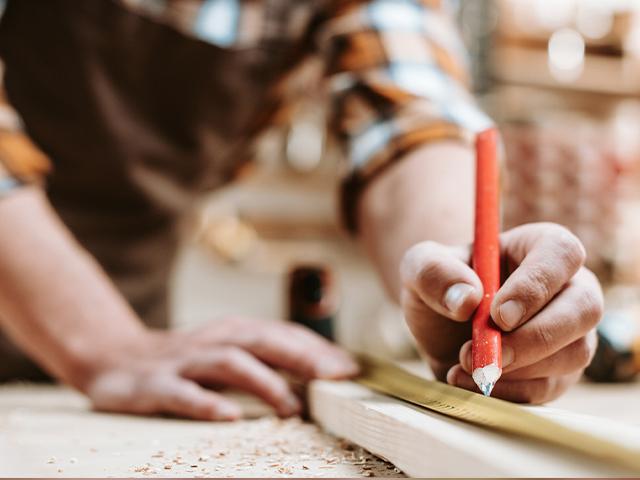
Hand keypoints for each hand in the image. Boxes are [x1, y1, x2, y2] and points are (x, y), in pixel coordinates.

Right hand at [84, 318, 357, 419]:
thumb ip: (267, 358)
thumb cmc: (186, 359)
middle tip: (334, 379)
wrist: (114, 356)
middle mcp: (214, 340)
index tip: (351, 369)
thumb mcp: (227, 351)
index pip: (283, 334)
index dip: (318, 348)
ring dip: (264, 382)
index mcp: (234, 331)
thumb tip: (320, 371)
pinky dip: (207, 403)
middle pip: (263, 341)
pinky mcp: (156, 385)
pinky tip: (230, 417)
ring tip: (291, 406)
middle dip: (301, 357)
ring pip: (229, 363)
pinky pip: (183, 394)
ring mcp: (185, 361)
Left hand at [400, 223, 602, 402]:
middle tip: (491, 354)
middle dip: (536, 337)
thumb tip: (467, 299)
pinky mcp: (560, 371)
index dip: (536, 285)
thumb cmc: (441, 285)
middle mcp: (567, 286)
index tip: (499, 315)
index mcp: (540, 246)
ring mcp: (570, 331)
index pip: (561, 254)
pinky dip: (508, 391)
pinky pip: (549, 388)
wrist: (441, 326)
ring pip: (573, 353)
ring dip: (519, 368)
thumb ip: (434, 272)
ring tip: (465, 362)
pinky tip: (468, 382)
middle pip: (584, 308)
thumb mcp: (420, 266)